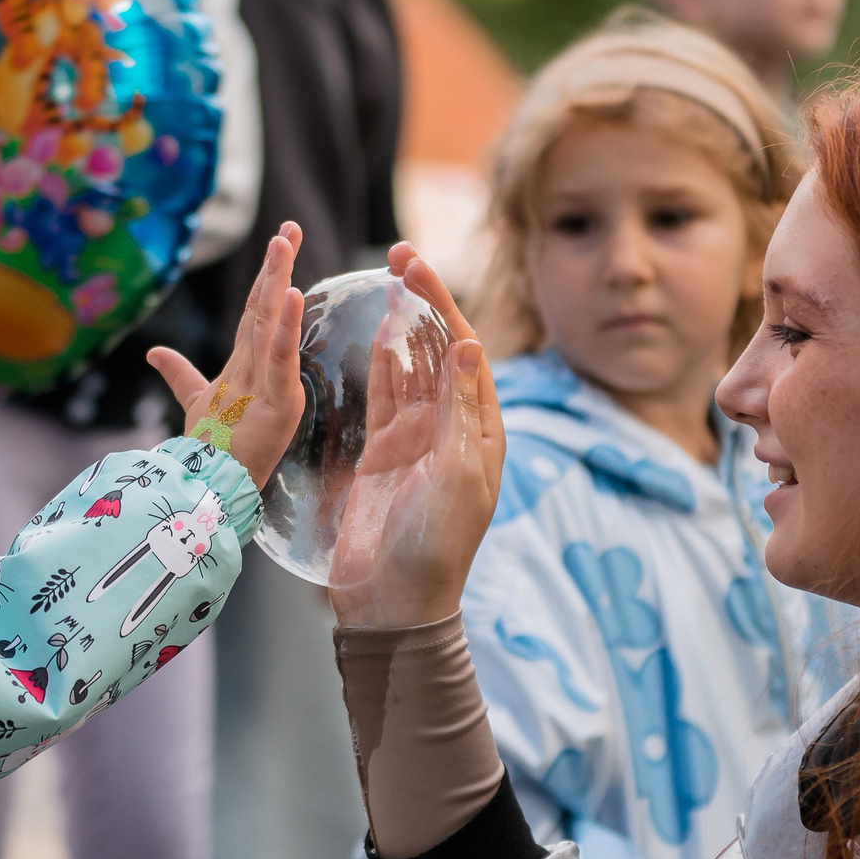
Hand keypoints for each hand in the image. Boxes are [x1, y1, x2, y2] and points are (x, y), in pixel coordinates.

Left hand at [149, 222, 305, 487]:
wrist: (218, 483)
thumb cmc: (215, 444)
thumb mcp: (193, 398)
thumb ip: (178, 372)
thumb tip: (153, 352)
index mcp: (248, 361)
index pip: (256, 309)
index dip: (264, 275)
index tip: (278, 240)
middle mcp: (265, 366)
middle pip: (269, 307)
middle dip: (279, 265)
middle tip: (290, 227)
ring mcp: (276, 383)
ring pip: (275, 324)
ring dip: (279, 282)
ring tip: (284, 244)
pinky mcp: (282, 404)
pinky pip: (282, 359)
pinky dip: (285, 329)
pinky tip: (291, 296)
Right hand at [325, 244, 504, 627]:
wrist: (394, 604)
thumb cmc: (434, 548)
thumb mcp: (453, 475)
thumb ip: (454, 408)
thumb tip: (466, 343)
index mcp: (482, 432)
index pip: (465, 351)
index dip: (443, 304)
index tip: (416, 265)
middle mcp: (453, 429)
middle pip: (438, 350)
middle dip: (424, 301)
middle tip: (398, 254)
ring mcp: (416, 441)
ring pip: (411, 367)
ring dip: (403, 323)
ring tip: (390, 278)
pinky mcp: (384, 455)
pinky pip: (385, 397)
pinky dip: (382, 363)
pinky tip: (377, 332)